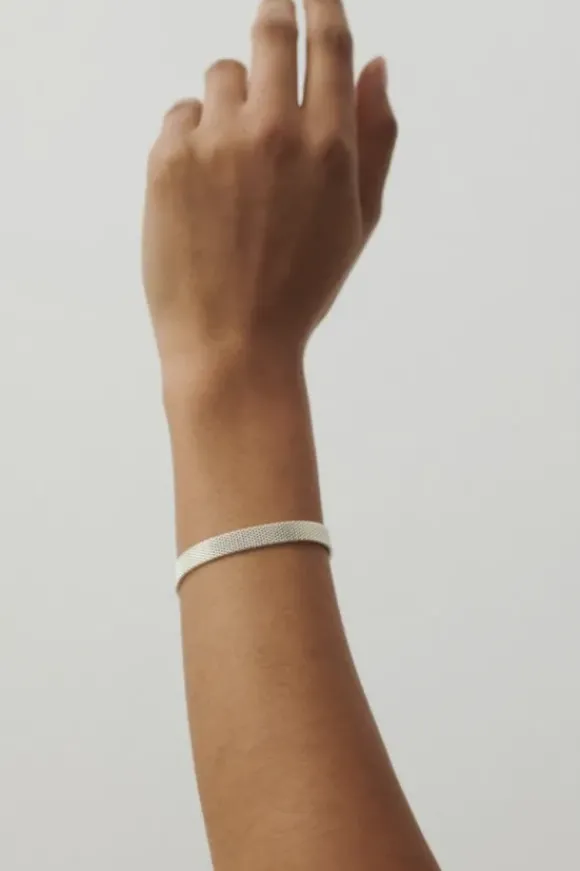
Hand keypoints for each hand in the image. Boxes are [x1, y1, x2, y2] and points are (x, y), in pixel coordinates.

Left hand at [142, 0, 396, 383]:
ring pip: (222, 74)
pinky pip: (183, 113)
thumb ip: (375, 139)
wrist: (232, 342)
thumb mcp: (357, 222)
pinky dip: (195, 136)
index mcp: (331, 147)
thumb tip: (378, 65)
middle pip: (271, 31)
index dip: (320, 2)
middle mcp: (274, 132)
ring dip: (233, 99)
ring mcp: (218, 142)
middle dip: (274, 14)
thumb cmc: (300, 288)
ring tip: (236, 163)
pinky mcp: (169, 159)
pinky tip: (204, 188)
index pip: (328, 43)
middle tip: (273, 12)